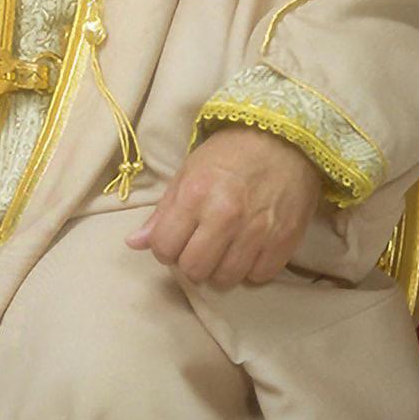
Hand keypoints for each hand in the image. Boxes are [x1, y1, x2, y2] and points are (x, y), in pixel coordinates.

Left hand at [125, 126, 322, 287]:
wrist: (284, 140)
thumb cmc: (230, 154)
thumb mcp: (188, 172)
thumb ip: (162, 212)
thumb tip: (134, 243)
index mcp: (195, 195)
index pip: (164, 248)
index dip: (165, 248)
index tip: (175, 239)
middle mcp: (225, 216)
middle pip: (194, 270)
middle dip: (190, 263)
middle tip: (199, 247)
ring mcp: (257, 231)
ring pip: (225, 279)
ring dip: (220, 269)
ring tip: (224, 250)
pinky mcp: (284, 241)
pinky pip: (258, 277)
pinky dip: (250, 269)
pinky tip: (248, 250)